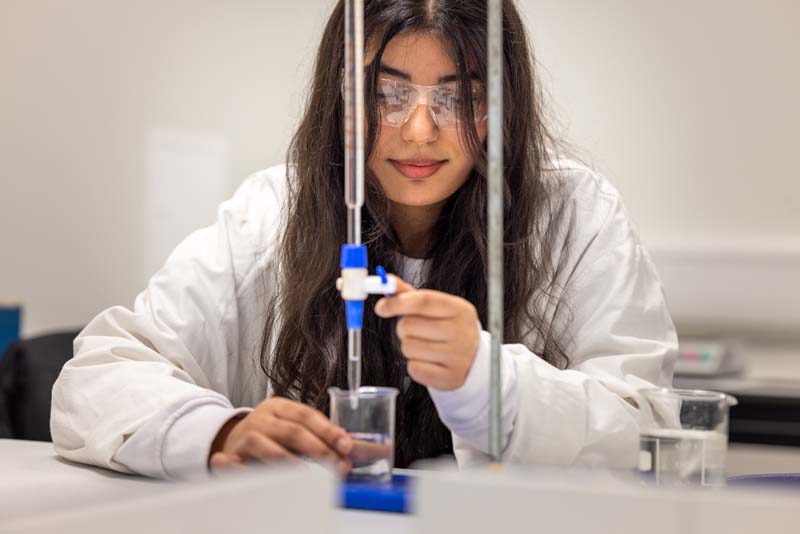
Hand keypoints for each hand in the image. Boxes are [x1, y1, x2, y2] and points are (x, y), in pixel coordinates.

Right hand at [209, 397, 352, 473]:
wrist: (231, 441)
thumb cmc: (270, 435)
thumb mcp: (293, 428)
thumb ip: (322, 437)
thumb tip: (360, 449)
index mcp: (279, 407)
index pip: (306, 415)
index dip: (328, 430)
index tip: (346, 446)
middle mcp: (261, 419)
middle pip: (291, 431)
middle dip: (318, 449)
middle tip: (337, 465)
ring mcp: (243, 437)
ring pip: (264, 445)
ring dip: (289, 462)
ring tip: (309, 475)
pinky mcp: (228, 457)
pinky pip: (235, 464)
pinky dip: (246, 471)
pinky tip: (265, 480)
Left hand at [374, 276, 479, 390]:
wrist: (473, 360)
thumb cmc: (449, 329)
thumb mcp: (437, 308)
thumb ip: (411, 295)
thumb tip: (388, 281)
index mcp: (459, 309)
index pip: (423, 301)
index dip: (397, 303)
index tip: (381, 307)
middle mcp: (462, 331)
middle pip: (410, 325)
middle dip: (404, 328)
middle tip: (415, 331)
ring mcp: (458, 356)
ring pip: (409, 347)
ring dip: (409, 347)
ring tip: (424, 346)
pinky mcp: (450, 377)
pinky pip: (414, 369)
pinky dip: (415, 366)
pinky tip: (429, 362)